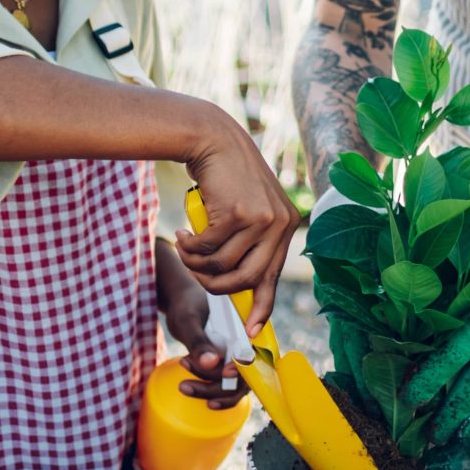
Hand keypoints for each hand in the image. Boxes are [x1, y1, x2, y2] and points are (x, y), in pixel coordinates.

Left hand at [158, 265, 248, 410]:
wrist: (182, 303)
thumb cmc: (186, 307)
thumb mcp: (187, 322)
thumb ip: (199, 342)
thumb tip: (212, 363)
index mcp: (244, 329)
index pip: (251, 356)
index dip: (241, 369)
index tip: (224, 372)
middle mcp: (245, 346)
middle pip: (243, 378)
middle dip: (215, 386)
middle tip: (185, 385)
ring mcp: (236, 358)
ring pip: (233, 387)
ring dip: (209, 392)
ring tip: (183, 386)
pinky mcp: (225, 365)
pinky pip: (225, 386)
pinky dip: (210, 393)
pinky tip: (191, 389)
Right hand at [174, 109, 297, 332]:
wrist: (213, 139)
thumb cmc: (224, 178)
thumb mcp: (246, 209)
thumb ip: (249, 242)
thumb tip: (238, 285)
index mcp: (285, 226)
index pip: (274, 277)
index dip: (261, 307)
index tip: (251, 331)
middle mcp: (280, 224)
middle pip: (247, 280)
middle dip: (216, 286)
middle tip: (197, 274)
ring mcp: (262, 219)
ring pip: (223, 266)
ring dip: (197, 264)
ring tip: (186, 248)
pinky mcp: (240, 213)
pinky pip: (209, 249)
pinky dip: (191, 247)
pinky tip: (184, 233)